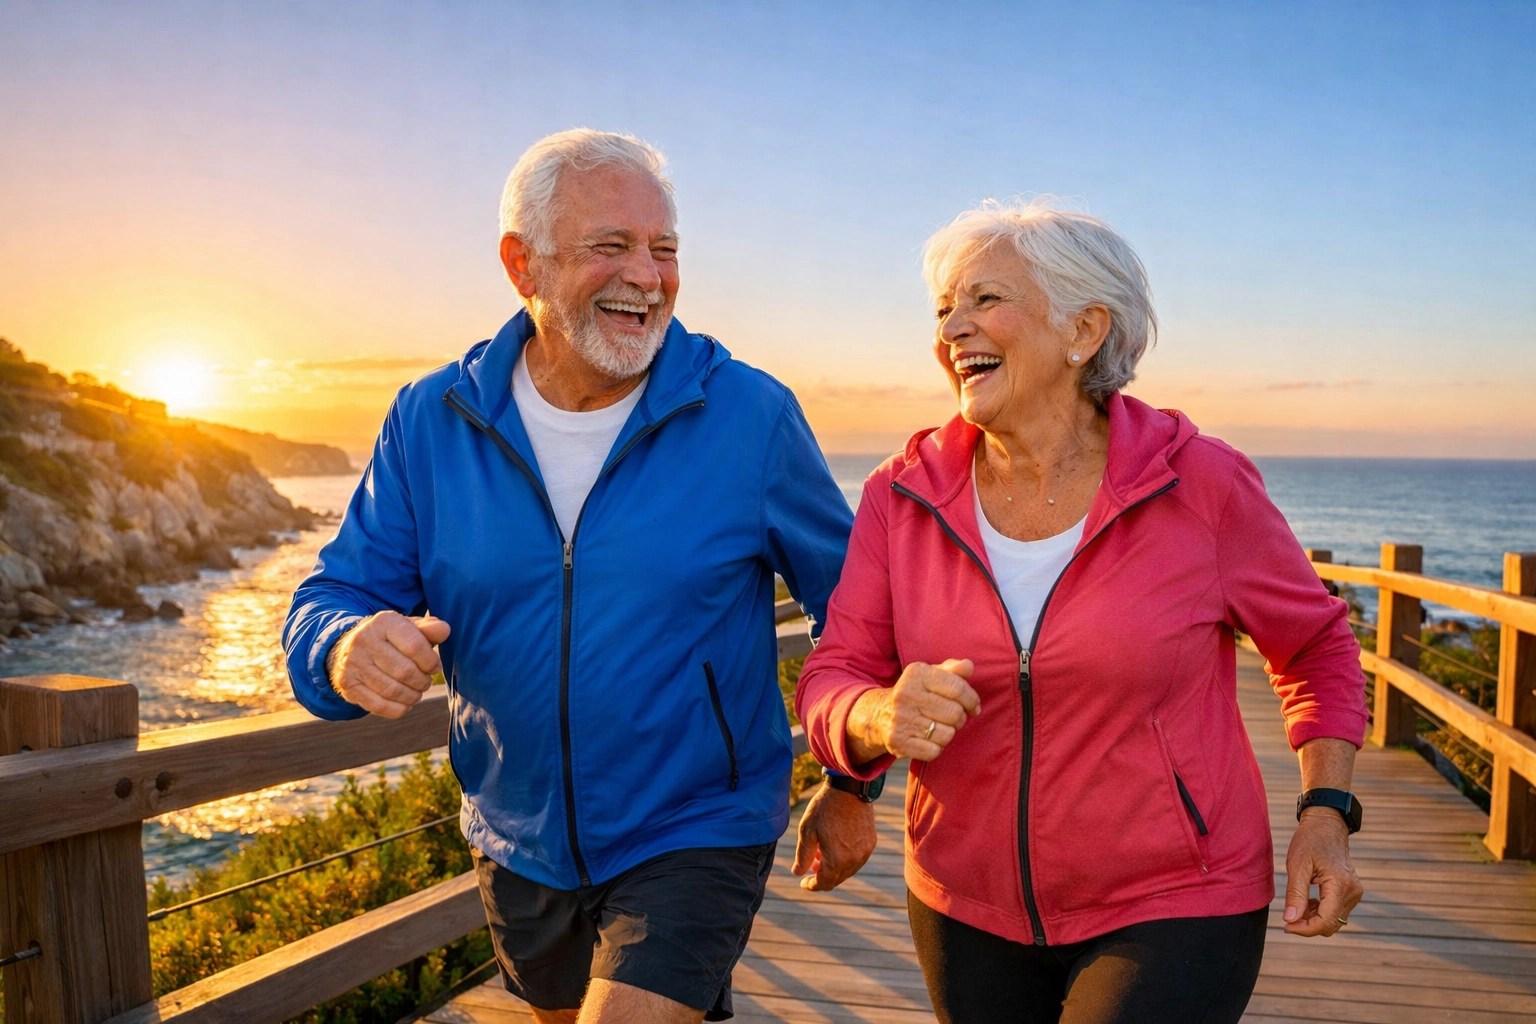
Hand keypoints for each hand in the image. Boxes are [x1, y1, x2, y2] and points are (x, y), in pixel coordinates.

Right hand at [327, 611, 450, 717]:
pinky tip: (405, 704)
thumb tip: (445, 629)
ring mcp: (353, 664)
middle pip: (404, 671)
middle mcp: (364, 641)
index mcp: (383, 622)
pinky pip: (378, 705)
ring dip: (412, 696)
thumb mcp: (409, 628)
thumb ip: (429, 629)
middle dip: (422, 681)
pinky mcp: (348, 686)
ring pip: (392, 691)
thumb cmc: (391, 639)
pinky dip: (398, 709)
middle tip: (425, 682)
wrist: (349, 648)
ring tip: (417, 692)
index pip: (415, 646)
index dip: (430, 662)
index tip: (434, 667)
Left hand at [792, 783, 876, 890]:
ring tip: (821, 852)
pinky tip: (835, 846)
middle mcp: (854, 860)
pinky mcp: (871, 842)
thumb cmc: (825, 808)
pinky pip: (857, 859)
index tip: (803, 882)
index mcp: (837, 860)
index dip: (812, 885)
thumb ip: (803, 856)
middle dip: (822, 875)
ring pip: (848, 870)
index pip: (824, 883)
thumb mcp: (807, 831)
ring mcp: (864, 851)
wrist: (849, 787)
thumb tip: (798, 873)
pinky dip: (845, 859)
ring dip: (834, 868)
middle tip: (811, 864)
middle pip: (837, 879)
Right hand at [852, 658, 979, 761]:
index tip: (973, 706)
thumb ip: (953, 670)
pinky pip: (934, 751)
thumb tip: (968, 666)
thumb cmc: (916, 693)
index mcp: (916, 673)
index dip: (972, 699)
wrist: (880, 714)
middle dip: (960, 718)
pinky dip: (936, 748)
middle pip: (954, 713)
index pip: (957, 688)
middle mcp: (905, 694)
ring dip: (948, 733)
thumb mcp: (931, 676)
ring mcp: (900, 719)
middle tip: (953, 718)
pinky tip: (928, 739)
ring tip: (939, 727)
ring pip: (947, 734)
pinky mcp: (897, 741)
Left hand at [1282, 809, 1363, 936]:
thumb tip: (1290, 920)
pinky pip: (1336, 912)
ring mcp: (1354, 893)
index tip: (1286, 926)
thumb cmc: (1310, 841)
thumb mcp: (1297, 865)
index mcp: (1341, 886)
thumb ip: (1295, 894)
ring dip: (1313, 919)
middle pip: (1331, 925)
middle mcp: (1352, 892)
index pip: (1325, 921)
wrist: (1326, 825)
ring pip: (1334, 921)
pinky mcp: (1351, 892)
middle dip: (1308, 926)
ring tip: (1296, 905)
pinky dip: (1320, 912)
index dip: (1305, 929)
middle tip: (1287, 918)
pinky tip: (1307, 902)